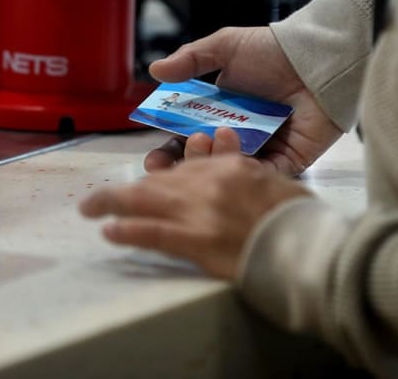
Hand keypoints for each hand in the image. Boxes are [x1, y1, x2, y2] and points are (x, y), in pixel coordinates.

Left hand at [79, 150, 312, 278]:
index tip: (147, 182)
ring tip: (89, 207)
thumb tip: (225, 150)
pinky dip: (129, 231)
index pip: (186, 167)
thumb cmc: (299, 218)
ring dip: (112, 202)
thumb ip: (247, 168)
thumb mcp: (275, 183)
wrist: (308, 248)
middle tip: (101, 196)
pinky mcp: (198, 243)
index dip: (160, 175)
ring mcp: (202, 212)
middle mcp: (211, 184)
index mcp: (232, 168)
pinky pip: (154, 233)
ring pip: (146, 201)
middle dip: (129, 188)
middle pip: (160, 181)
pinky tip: (108, 231)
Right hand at [144, 26, 342, 175]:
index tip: (153, 162)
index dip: (168, 151)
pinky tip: (234, 164)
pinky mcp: (289, 159)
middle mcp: (239, 134)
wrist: (316, 57)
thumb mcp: (226, 46)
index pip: (186, 138)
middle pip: (205, 161)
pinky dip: (249, 173)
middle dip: (185, 167)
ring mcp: (264, 149)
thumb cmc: (273, 50)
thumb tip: (154, 71)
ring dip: (214, 165)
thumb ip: (190, 59)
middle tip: (174, 166)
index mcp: (219, 112)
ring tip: (208, 146)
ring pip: (231, 169)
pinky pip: (265, 174)